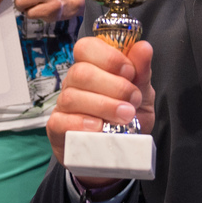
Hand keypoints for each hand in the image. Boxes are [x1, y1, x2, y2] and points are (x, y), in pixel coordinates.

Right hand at [45, 35, 154, 187]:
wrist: (118, 155)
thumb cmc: (127, 118)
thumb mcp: (142, 94)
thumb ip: (142, 71)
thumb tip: (143, 47)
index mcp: (92, 68)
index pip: (86, 47)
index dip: (108, 56)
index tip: (129, 72)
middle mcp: (74, 84)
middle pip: (81, 72)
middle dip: (113, 86)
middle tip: (132, 101)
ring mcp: (63, 106)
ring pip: (72, 97)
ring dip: (103, 106)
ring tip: (125, 117)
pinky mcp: (57, 129)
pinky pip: (62, 121)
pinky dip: (82, 124)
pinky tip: (100, 128)